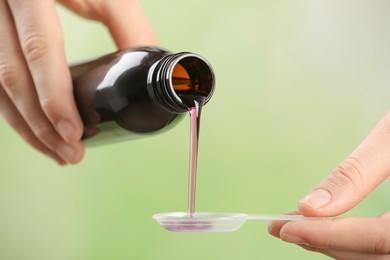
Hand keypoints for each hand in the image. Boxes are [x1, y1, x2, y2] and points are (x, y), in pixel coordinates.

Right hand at [0, 0, 157, 164]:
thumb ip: (127, 25)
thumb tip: (153, 69)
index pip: (39, 50)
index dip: (54, 98)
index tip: (74, 133)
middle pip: (12, 76)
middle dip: (41, 125)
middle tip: (71, 155)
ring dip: (26, 126)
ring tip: (57, 152)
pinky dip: (16, 109)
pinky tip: (37, 129)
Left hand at [268, 111, 389, 258]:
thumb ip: (355, 173)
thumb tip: (309, 206)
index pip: (380, 238)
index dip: (330, 236)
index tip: (285, 228)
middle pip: (375, 255)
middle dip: (325, 243)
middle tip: (281, 228)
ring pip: (377, 256)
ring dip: (334, 246)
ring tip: (296, 227)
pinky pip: (382, 246)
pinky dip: (350, 241)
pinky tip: (324, 226)